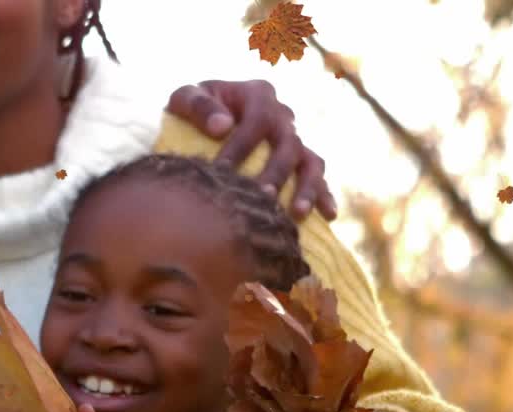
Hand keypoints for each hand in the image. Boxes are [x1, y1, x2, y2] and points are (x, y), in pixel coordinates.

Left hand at [166, 79, 336, 221]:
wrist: (199, 119)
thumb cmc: (191, 110)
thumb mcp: (184, 98)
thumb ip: (198, 106)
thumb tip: (222, 127)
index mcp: (258, 94)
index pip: (256, 121)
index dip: (241, 147)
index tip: (221, 172)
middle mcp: (281, 114)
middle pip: (288, 144)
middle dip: (275, 173)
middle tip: (260, 198)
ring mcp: (293, 138)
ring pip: (310, 161)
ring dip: (307, 187)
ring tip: (297, 213)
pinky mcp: (299, 159)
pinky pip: (317, 175)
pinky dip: (324, 194)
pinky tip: (327, 216)